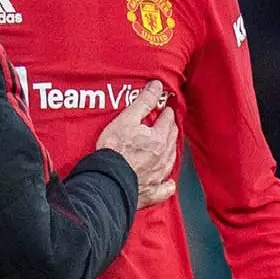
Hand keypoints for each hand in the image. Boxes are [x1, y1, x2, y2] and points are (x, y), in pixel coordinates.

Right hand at [95, 80, 177, 208]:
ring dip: (170, 151)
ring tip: (168, 146)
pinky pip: (165, 188)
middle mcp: (162, 157)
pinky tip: (168, 182)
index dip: (166, 113)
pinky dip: (167, 184)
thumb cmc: (114, 150)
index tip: (165, 109)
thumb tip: (156, 86)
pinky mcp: (151, 192)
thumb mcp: (127, 119)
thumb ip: (144, 102)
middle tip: (167, 123)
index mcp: (158, 138)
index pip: (167, 121)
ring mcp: (158, 176)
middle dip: (170, 129)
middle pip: (171, 140)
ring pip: (170, 161)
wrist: (108, 180)